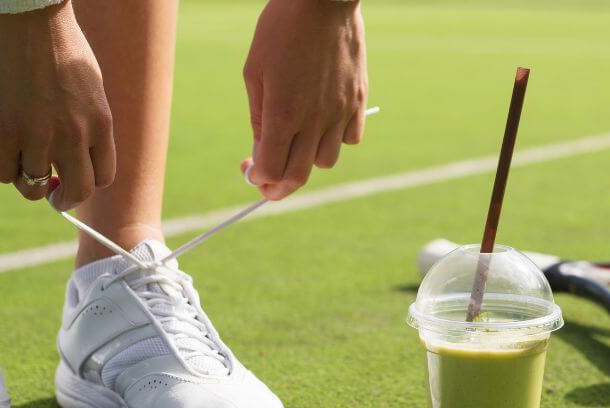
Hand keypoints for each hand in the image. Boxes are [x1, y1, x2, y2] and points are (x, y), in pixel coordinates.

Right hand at [0, 1, 114, 210]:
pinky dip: (0, 167)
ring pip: (34, 187)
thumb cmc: (56, 43)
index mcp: (100, 124)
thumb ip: (85, 120)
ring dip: (26, 180)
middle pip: (77, 192)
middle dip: (63, 199)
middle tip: (51, 195)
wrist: (26, 16)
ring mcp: (39, 136)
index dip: (86, 182)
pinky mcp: (3, 132)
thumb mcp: (88, 86)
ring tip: (18, 160)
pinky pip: (2, 172)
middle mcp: (75, 136)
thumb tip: (73, 152)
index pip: (104, 176)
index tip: (72, 177)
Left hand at [242, 0, 366, 200]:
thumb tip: (261, 148)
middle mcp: (314, 119)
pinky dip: (336, 139)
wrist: (323, 0)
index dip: (258, 179)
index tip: (251, 172)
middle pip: (298, 176)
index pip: (271, 170)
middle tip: (269, 182)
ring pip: (326, 161)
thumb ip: (259, 115)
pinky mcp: (358, 100)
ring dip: (309, 160)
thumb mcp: (255, 71)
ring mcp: (340, 112)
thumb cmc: (281, 30)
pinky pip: (351, 138)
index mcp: (283, 113)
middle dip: (279, 187)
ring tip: (299, 141)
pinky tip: (325, 122)